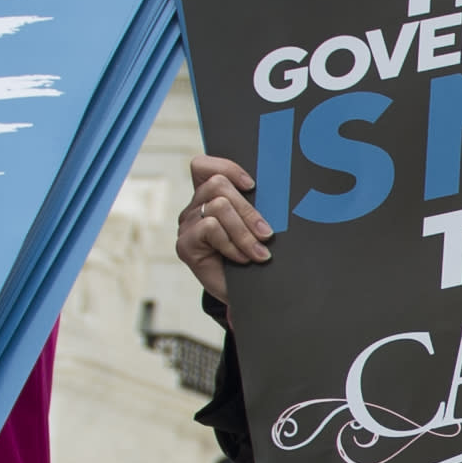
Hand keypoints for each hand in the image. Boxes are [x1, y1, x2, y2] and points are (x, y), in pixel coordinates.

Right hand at [176, 155, 274, 303]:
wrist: (245, 296)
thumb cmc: (252, 257)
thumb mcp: (254, 227)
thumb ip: (255, 206)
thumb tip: (276, 189)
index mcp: (208, 197)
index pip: (202, 166)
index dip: (227, 168)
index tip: (252, 186)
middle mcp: (194, 208)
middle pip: (218, 185)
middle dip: (248, 210)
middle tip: (267, 234)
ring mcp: (187, 225)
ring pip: (218, 206)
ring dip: (244, 231)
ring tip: (259, 252)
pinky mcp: (185, 245)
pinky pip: (211, 228)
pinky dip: (232, 244)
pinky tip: (242, 259)